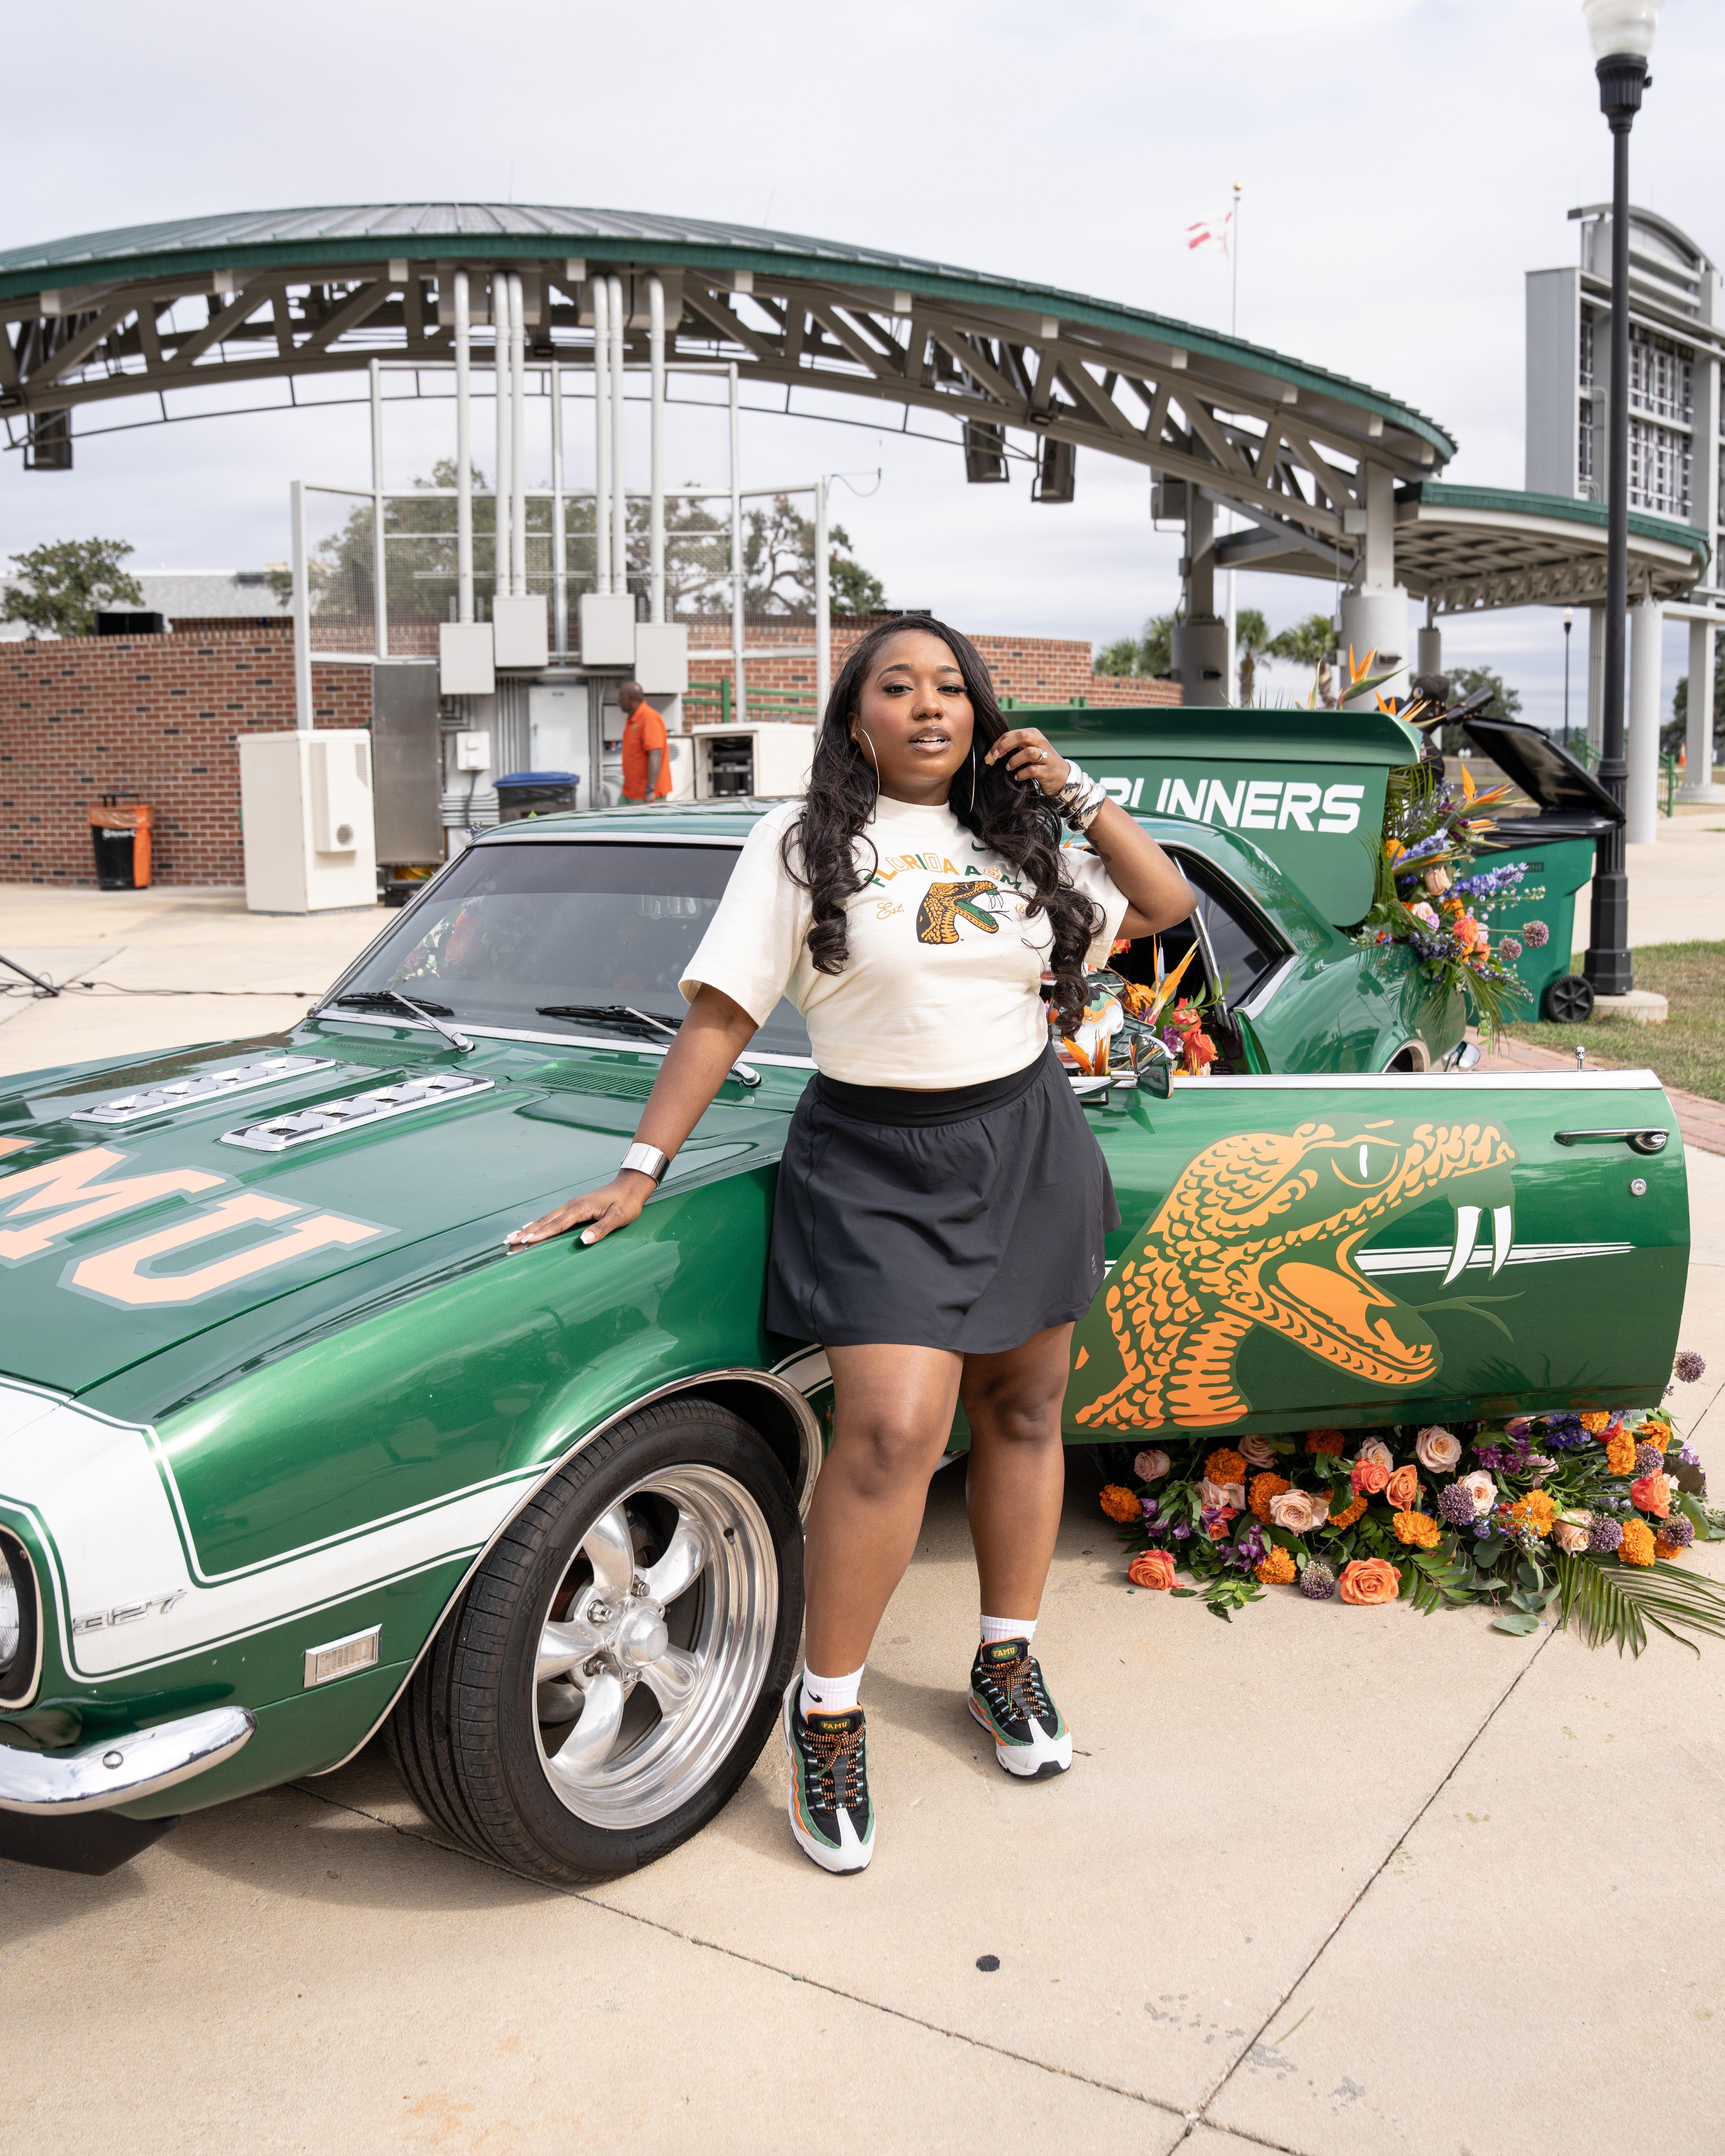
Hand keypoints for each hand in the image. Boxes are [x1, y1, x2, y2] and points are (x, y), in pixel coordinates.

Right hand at [506, 1172, 653, 1251]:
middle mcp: (572, 1205)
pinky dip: (539, 1224)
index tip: (525, 1241)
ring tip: (512, 1236)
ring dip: (529, 1228)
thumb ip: (602, 1229)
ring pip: (546, 1218)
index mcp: (581, 1208)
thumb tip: (584, 1241)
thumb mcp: (619, 1217)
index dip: (541, 1234)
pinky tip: (531, 1228)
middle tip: (509, 1241)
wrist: (630, 1186)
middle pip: (545, 1221)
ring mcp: (572, 1206)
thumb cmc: (626, 1203)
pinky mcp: (575, 1208)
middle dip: (527, 1232)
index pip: (557, 1224)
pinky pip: (552, 1217)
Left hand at [983, 727, 1070, 797]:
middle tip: (996, 756)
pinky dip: (1021, 774)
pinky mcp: (1048, 771)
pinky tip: (1017, 777)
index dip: (999, 743)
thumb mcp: (1029, 749)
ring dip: (1014, 760)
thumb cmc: (1041, 762)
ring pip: (1028, 752)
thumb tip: (994, 751)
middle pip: (1022, 736)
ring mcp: (1047, 756)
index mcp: (1034, 734)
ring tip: (1009, 767)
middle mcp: (1041, 742)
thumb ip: (1015, 747)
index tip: (991, 754)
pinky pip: (1032, 770)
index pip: (1013, 733)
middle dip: (1005, 745)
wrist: (1063, 776)